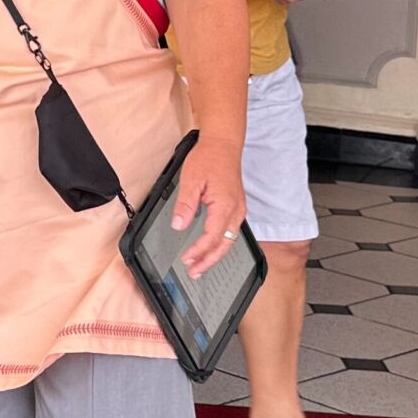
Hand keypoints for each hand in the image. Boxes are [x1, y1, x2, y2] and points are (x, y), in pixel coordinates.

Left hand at [167, 135, 246, 279]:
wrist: (223, 145)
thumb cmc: (208, 159)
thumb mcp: (190, 180)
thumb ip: (185, 205)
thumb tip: (179, 225)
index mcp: (225, 205)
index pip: (212, 237)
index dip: (199, 251)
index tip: (187, 260)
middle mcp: (235, 210)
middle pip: (225, 245)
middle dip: (209, 261)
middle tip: (194, 272)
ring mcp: (238, 209)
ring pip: (230, 241)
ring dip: (215, 255)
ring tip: (200, 266)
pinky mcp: (236, 207)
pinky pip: (231, 232)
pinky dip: (220, 244)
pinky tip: (210, 248)